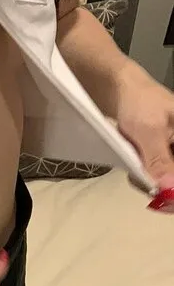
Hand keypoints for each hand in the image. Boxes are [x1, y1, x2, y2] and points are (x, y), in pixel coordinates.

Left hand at [114, 62, 173, 203]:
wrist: (118, 87)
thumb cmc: (139, 100)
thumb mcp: (150, 131)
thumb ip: (160, 160)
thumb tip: (169, 188)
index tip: (164, 199)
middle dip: (163, 186)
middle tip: (142, 178)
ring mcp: (173, 150)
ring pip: (167, 179)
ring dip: (150, 180)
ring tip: (135, 166)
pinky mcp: (160, 153)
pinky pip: (157, 173)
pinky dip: (145, 175)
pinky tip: (134, 167)